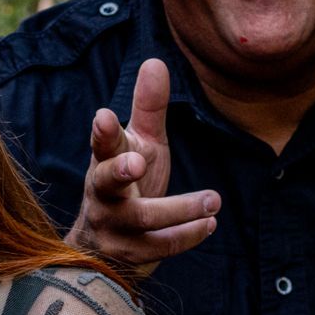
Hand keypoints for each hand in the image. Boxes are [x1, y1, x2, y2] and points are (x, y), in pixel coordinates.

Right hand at [67, 57, 218, 272]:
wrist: (103, 246)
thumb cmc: (127, 183)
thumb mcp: (139, 144)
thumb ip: (147, 107)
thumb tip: (154, 61)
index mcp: (105, 161)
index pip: (102, 144)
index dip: (102, 132)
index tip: (105, 117)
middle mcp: (102, 193)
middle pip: (106, 181)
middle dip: (120, 171)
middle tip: (138, 161)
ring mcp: (113, 226)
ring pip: (142, 218)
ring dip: (180, 209)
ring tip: (213, 200)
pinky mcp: (130, 254)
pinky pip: (158, 247)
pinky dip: (186, 235)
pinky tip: (209, 223)